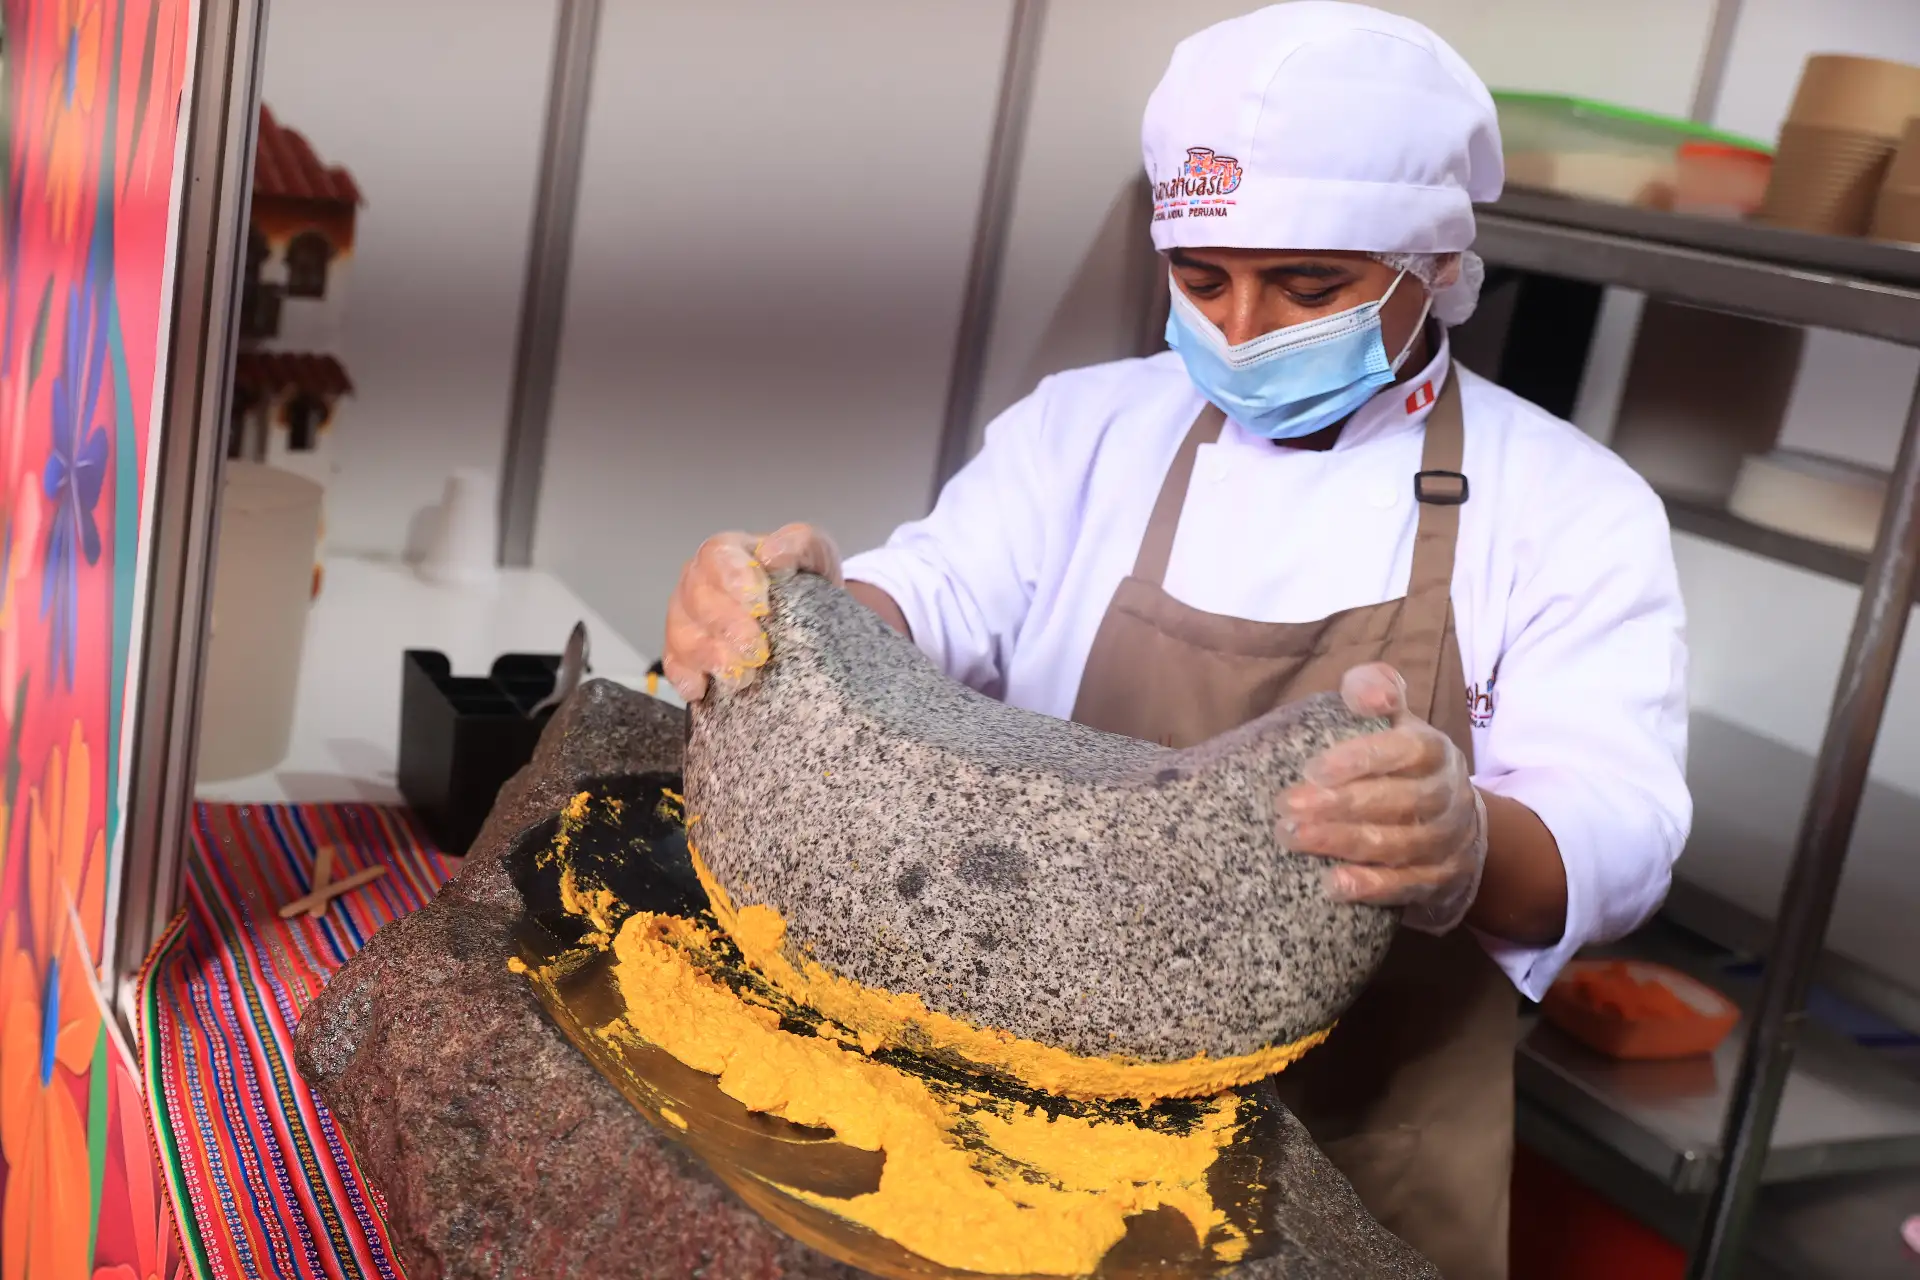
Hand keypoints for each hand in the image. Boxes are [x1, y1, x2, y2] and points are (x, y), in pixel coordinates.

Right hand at [661, 523, 840, 702]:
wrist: (808, 618)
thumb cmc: (805, 581)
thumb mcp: (815, 554)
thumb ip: (800, 545)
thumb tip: (773, 556)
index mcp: (727, 552)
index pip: (718, 556)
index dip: (734, 580)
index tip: (760, 605)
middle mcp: (698, 581)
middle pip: (698, 599)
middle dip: (727, 626)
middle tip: (758, 651)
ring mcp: (686, 618)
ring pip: (682, 634)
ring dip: (710, 656)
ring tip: (742, 676)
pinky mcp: (683, 654)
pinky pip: (673, 665)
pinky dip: (685, 677)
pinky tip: (702, 688)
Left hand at [1275, 663, 1486, 934]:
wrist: (1454, 822)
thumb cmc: (1403, 764)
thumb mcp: (1395, 722)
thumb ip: (1375, 693)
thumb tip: (1367, 690)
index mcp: (1434, 751)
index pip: (1408, 751)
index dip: (1363, 758)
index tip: (1314, 767)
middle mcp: (1446, 797)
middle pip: (1399, 801)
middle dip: (1340, 804)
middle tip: (1287, 805)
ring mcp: (1445, 842)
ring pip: (1397, 845)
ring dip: (1343, 842)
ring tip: (1294, 837)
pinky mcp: (1437, 881)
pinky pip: (1405, 886)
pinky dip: (1371, 886)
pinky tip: (1333, 884)